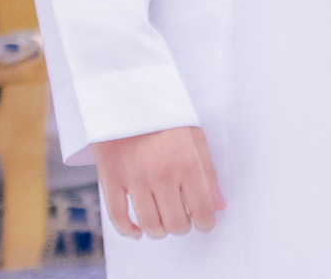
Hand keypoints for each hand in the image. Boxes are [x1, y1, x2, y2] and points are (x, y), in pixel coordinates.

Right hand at [92, 127, 224, 238]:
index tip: (204, 223)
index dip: (206, 222)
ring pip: (149, 225)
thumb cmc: (166, 118)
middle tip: (183, 219)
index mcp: (187, 163)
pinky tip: (138, 230)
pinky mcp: (111, 180)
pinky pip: (119, 218)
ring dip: (159, 230)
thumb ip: (209, 173)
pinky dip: (129, 230)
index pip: (201, 209)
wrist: (126, 99)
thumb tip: (218, 205)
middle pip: (175, 223)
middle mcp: (162, 174)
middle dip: (183, 227)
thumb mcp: (195, 138)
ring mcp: (134, 179)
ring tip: (163, 222)